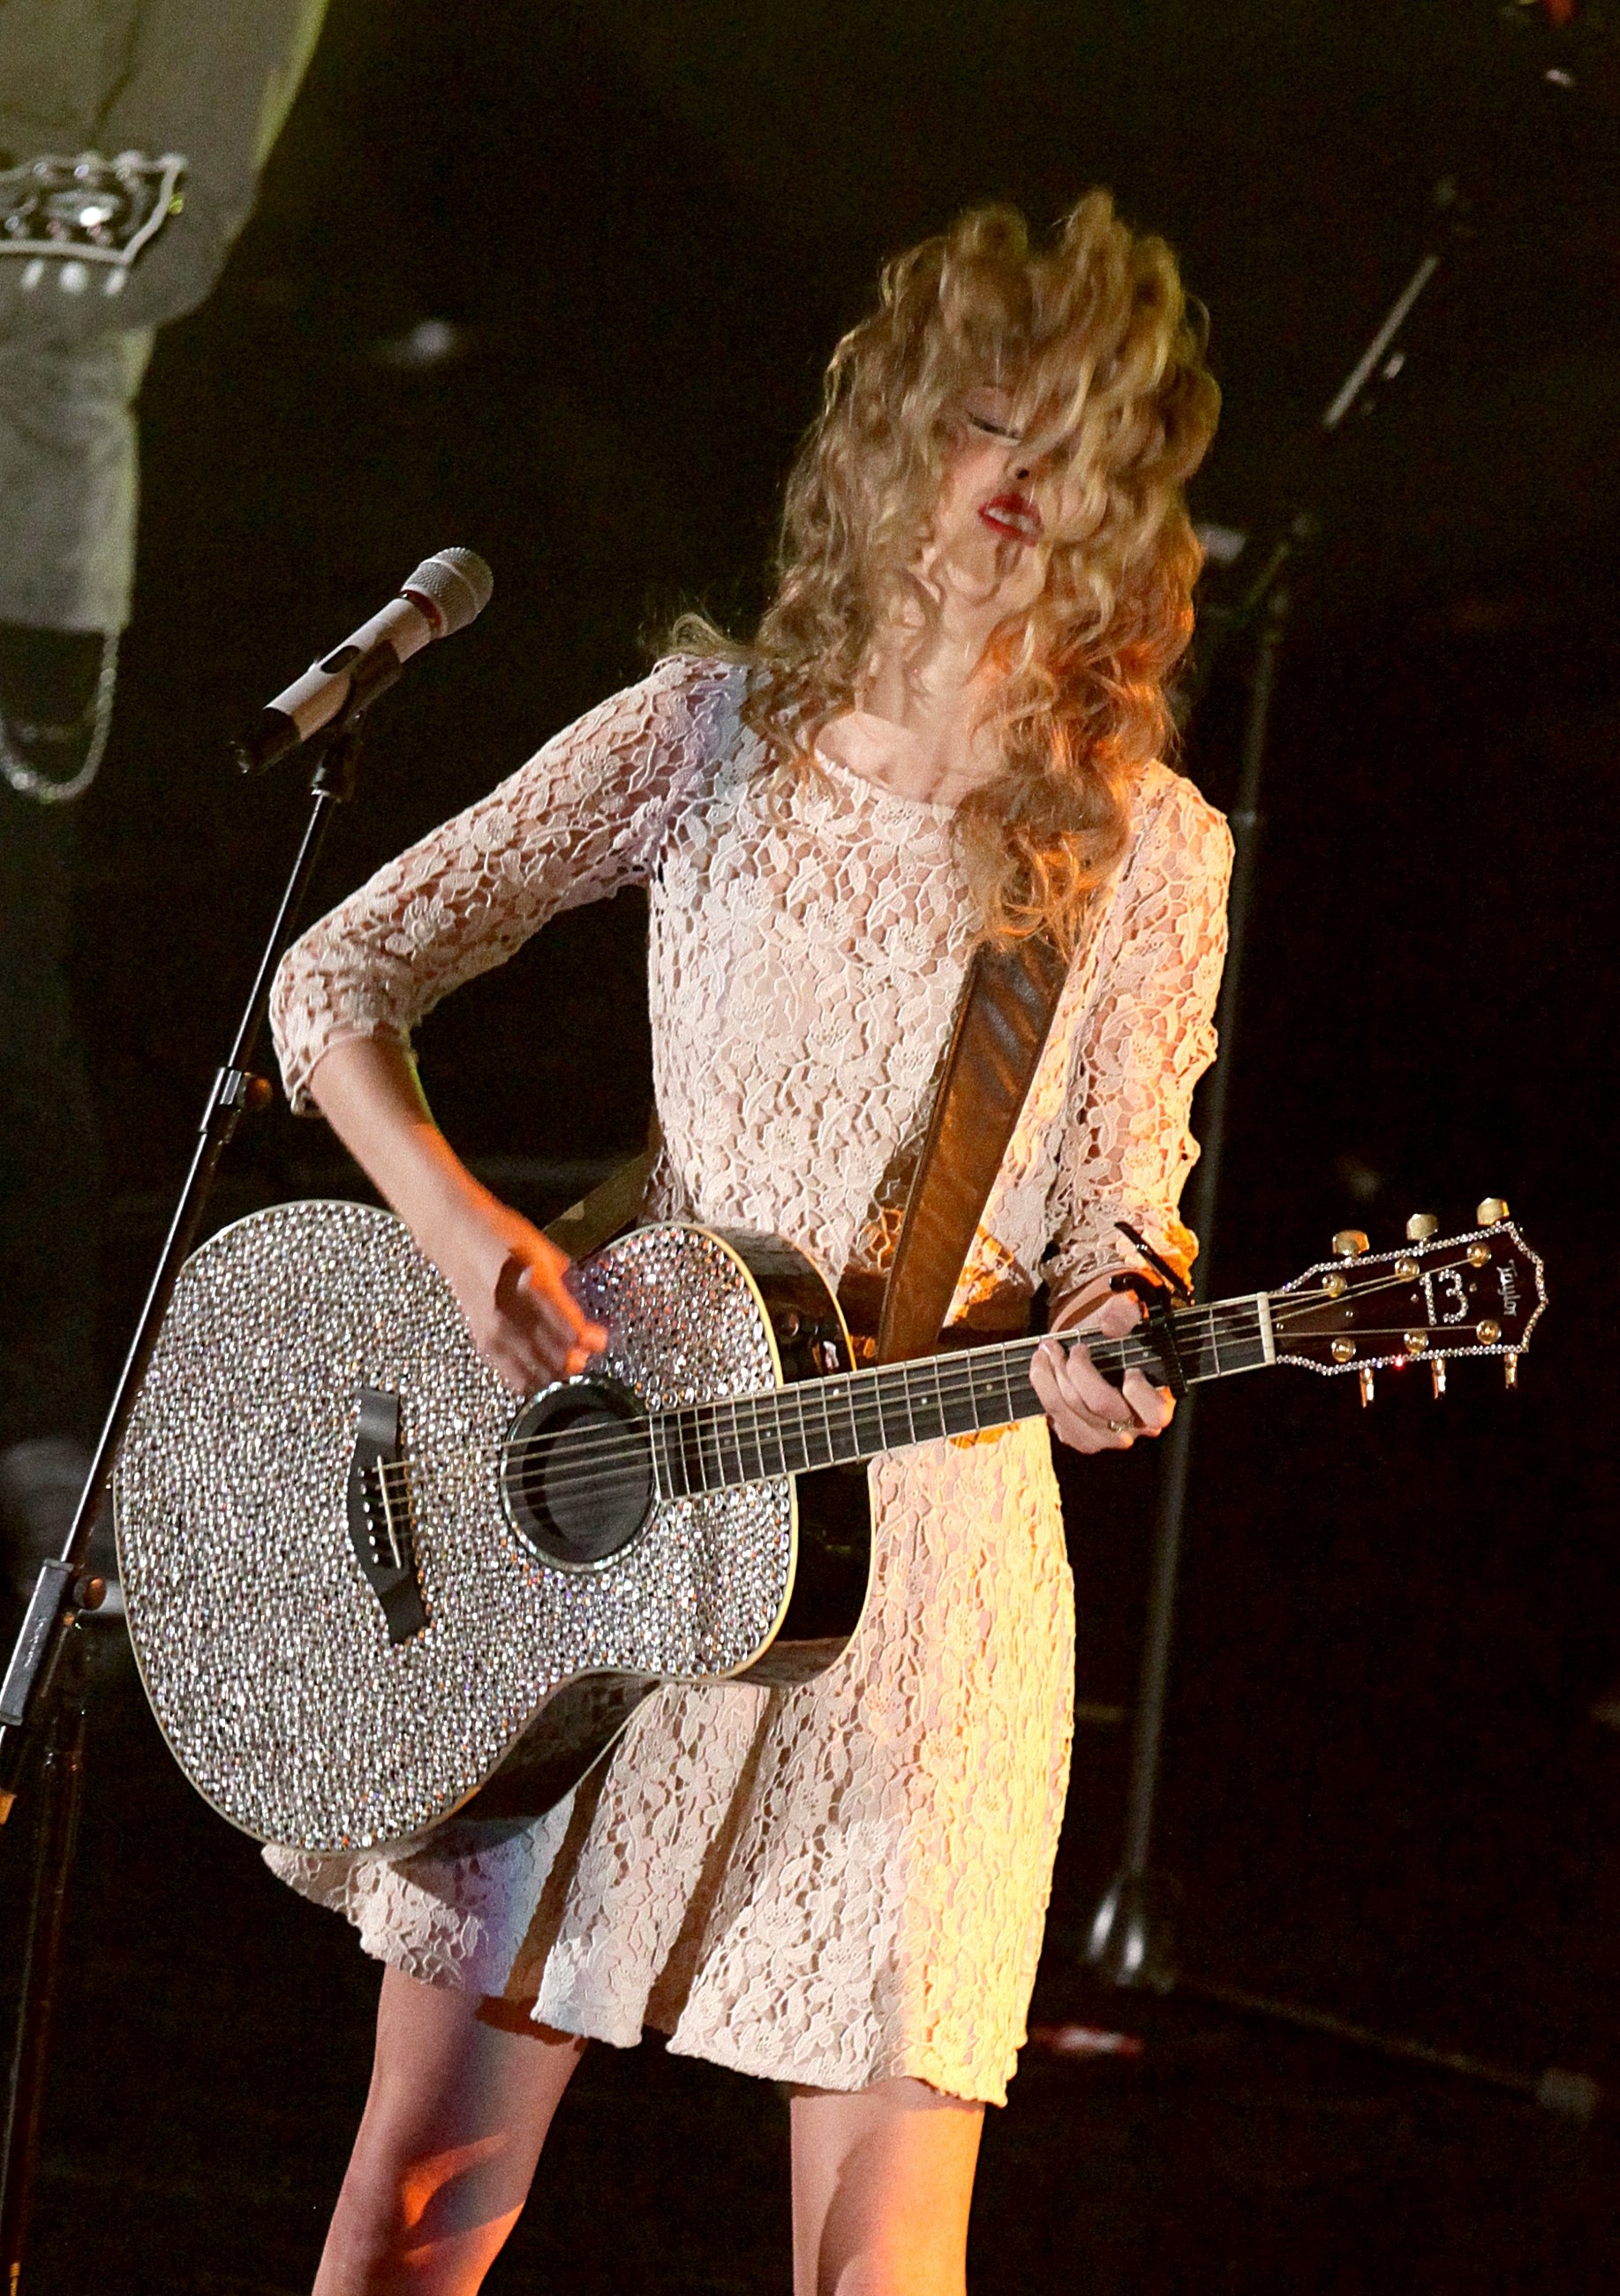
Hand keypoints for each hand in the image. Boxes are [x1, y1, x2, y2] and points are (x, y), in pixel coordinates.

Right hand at [434, 1196, 607, 1393]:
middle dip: (577, 1359)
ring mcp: (496, 1329)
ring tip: (567, 1365)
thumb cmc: (501, 1234)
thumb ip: (562, 1282)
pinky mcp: (483, 1339)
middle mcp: (513, 1313)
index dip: (591, 1340)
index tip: (600, 1339)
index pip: (570, 1329)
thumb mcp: (542, 1250)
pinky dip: (531, 1379)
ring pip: (535, 1371)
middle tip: (587, 1354)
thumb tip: (578, 1305)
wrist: (456, 1236)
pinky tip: (541, 1375)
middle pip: (555, 1356)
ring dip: (556, 1372)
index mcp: (533, 1286)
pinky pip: (511, 1374)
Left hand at [1029, 1289, 1174, 1454]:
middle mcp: (1133, 1426)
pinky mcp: (1079, 1437)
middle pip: (1100, 1404)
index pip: (1154, 1413)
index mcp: (1157, 1404)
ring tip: (1046, 1350)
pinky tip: (1042, 1368)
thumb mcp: (1129, 1317)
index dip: (1138, 1392)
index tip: (1130, 1370)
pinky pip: (1056, 1420)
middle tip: (1074, 1348)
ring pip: (1072, 1413)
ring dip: (1052, 1377)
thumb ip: (1126, 1314)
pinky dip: (1044, 1389)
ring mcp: (1105, 1436)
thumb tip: (1110, 1326)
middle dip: (1079, 1370)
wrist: (1099, 1351)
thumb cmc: (1120, 1338)